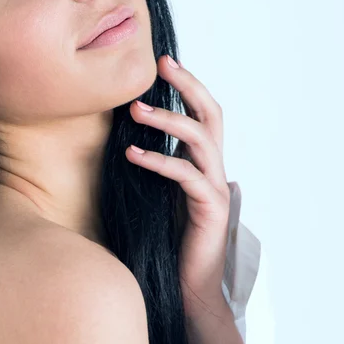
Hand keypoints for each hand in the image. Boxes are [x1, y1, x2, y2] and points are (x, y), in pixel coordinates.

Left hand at [125, 55, 230, 316]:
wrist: (187, 282)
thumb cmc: (168, 232)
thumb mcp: (160, 186)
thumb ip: (158, 157)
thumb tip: (128, 128)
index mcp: (203, 159)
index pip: (203, 111)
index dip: (188, 84)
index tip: (164, 61)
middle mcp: (214, 167)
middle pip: (211, 113)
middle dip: (188, 85)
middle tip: (161, 66)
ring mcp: (215, 186)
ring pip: (200, 138)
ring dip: (168, 119)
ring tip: (136, 110)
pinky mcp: (210, 208)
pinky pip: (185, 175)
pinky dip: (159, 160)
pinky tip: (133, 153)